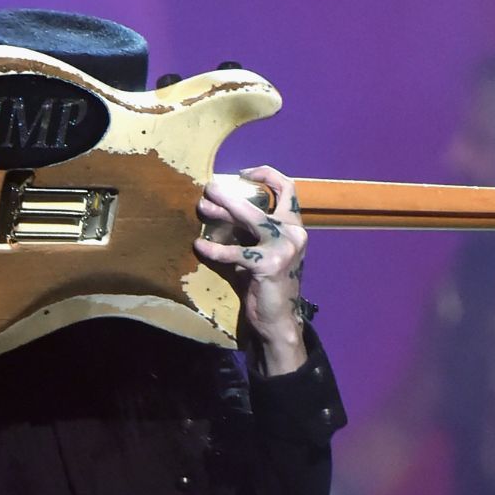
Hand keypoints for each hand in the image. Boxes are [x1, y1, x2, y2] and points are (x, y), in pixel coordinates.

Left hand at [194, 165, 308, 372]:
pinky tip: (200, 246)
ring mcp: (283, 247)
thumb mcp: (263, 251)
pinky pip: (234, 252)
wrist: (278, 320)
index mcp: (294, 227)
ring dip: (220, 211)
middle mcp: (293, 233)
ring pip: (247, 218)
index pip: (288, 188)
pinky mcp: (268, 264)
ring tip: (201, 208)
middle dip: (229, 193)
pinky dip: (214, 250)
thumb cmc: (267, 285)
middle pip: (257, 203)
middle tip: (207, 190)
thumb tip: (218, 208)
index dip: (266, 174)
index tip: (243, 174)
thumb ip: (250, 231)